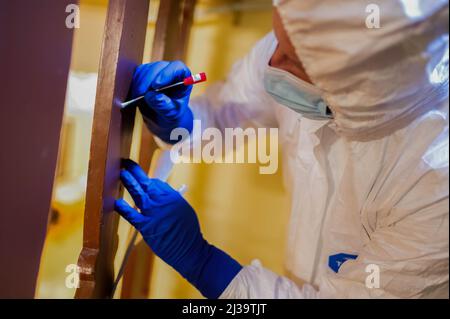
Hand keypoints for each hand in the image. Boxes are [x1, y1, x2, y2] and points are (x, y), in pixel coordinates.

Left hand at [115, 159, 241, 297]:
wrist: (189, 249)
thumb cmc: (188, 232)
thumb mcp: (184, 210)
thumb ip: (172, 201)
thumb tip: (163, 194)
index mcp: (173, 197)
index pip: (156, 183)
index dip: (146, 180)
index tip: (139, 177)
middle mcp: (163, 202)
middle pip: (146, 183)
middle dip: (135, 172)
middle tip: (125, 163)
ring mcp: (154, 213)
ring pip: (138, 193)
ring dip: (129, 182)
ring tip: (121, 173)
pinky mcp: (146, 227)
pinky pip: (132, 215)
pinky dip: (123, 209)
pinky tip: (116, 202)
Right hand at [131, 61, 193, 143]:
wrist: (162, 117)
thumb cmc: (171, 114)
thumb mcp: (171, 114)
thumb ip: (164, 105)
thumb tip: (152, 96)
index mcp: (183, 78)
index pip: (177, 68)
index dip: (166, 74)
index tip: (156, 85)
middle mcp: (170, 70)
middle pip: (159, 67)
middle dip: (148, 80)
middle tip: (142, 94)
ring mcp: (157, 70)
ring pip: (146, 69)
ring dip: (140, 83)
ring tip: (138, 97)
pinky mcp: (145, 72)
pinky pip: (138, 73)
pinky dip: (135, 83)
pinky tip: (135, 94)